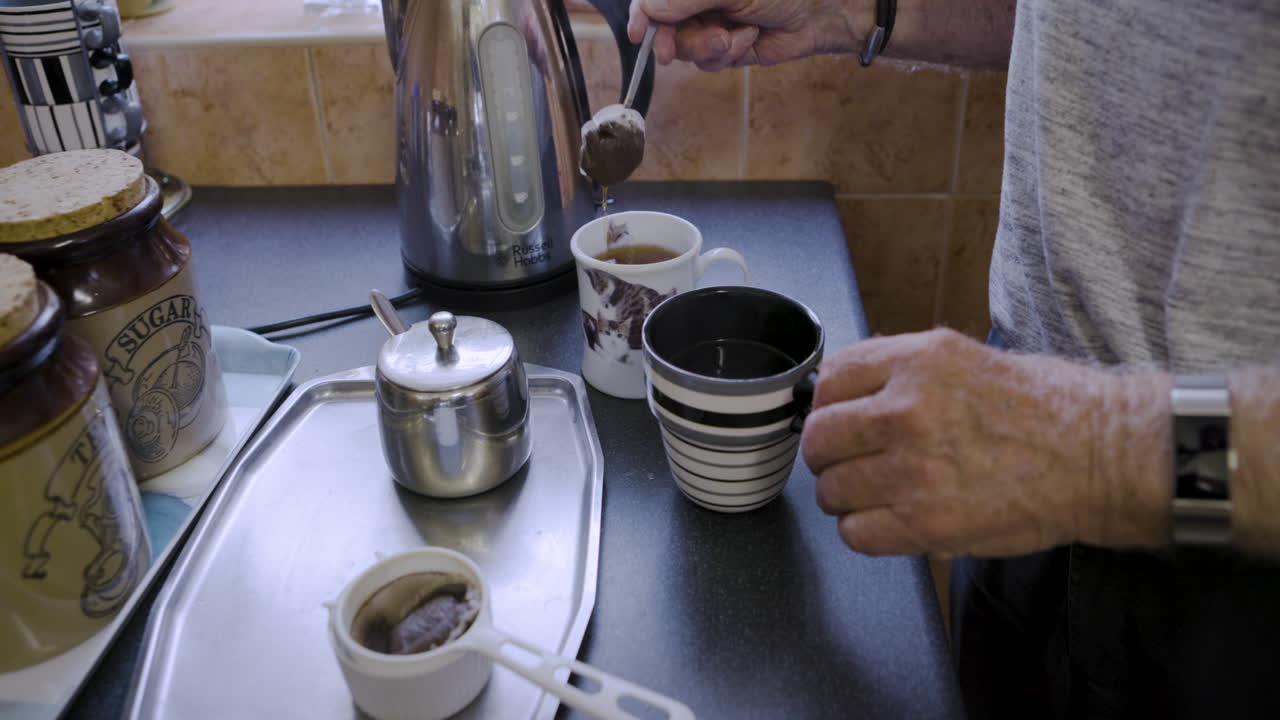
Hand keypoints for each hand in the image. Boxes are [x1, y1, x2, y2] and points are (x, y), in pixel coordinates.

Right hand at [627, 0, 864, 69]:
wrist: (818, 12)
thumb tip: (649, 9)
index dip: (642, 14)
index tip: (639, 33)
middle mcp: (699, 2)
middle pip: (664, 27)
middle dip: (676, 39)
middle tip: (672, 51)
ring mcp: (710, 24)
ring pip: (686, 48)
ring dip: (709, 45)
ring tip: (736, 33)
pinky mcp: (725, 48)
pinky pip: (708, 61)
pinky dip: (728, 53)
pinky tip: (748, 38)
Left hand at [801, 328, 1171, 557]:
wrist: (1104, 455)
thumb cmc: (1048, 406)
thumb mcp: (965, 358)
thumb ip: (902, 372)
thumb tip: (847, 393)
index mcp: (918, 361)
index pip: (830, 378)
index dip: (827, 404)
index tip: (838, 419)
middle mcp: (908, 410)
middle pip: (820, 437)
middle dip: (828, 454)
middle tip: (848, 462)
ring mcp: (914, 469)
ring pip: (831, 490)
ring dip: (845, 497)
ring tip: (874, 495)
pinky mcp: (927, 523)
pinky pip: (856, 533)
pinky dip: (864, 532)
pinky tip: (889, 521)